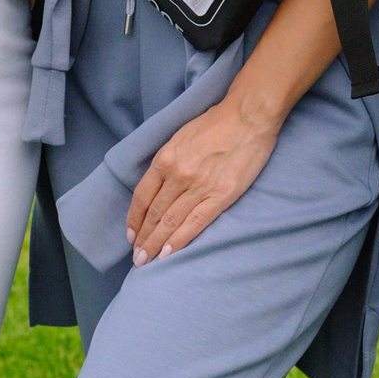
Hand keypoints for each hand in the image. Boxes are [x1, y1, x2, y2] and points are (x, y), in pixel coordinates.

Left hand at [126, 97, 280, 265]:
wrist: (247, 116)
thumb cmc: (216, 122)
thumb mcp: (181, 136)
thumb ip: (169, 159)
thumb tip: (159, 182)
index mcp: (165, 158)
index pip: (142, 196)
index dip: (135, 219)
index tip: (131, 234)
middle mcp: (177, 175)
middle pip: (154, 213)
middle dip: (143, 238)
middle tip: (137, 257)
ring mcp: (198, 187)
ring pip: (170, 222)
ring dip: (156, 244)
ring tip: (147, 261)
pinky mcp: (220, 196)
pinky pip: (194, 224)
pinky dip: (179, 241)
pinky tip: (168, 254)